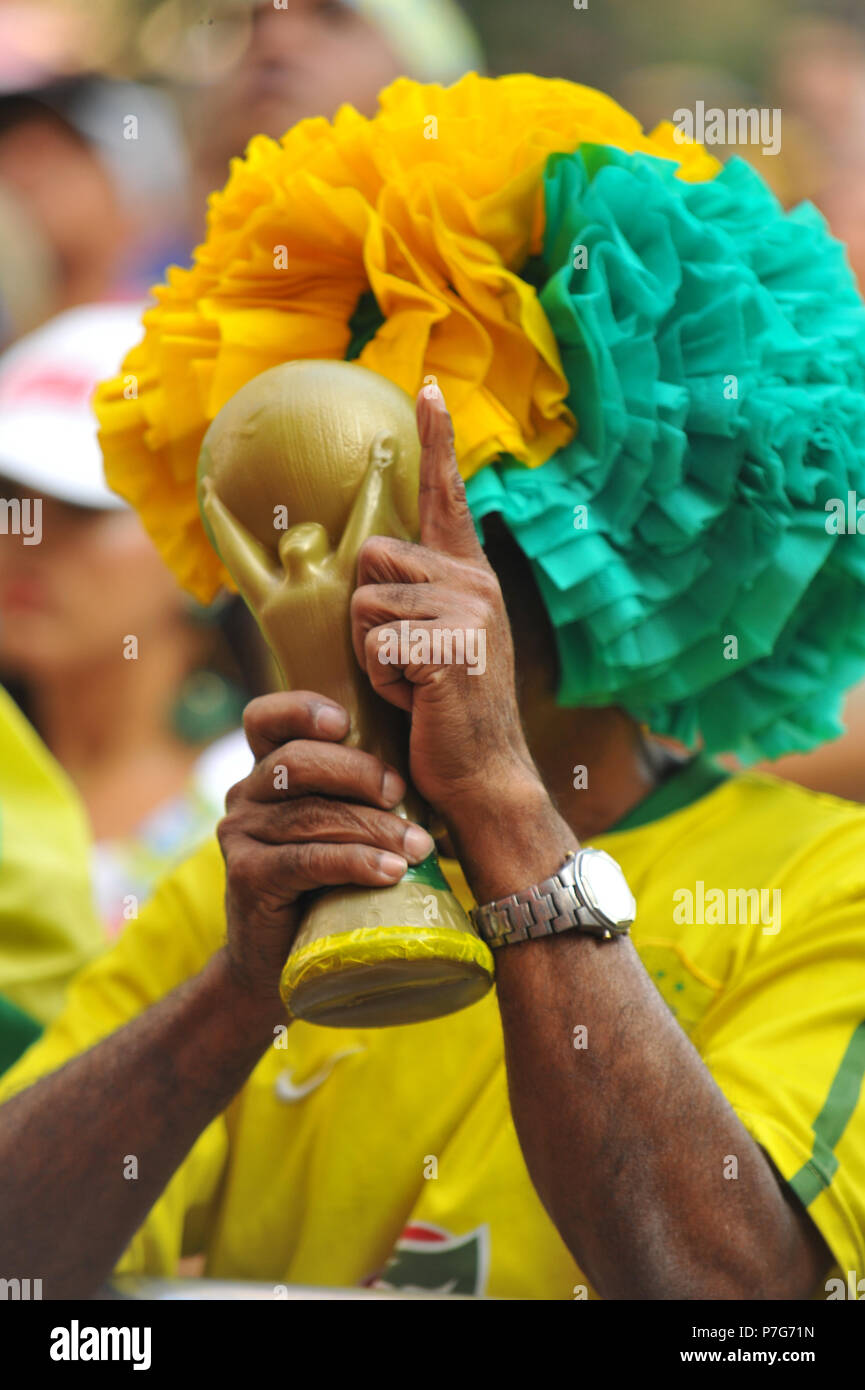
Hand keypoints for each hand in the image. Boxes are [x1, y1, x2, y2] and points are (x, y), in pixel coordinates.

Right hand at [217, 690, 435, 1002]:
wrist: (281, 962)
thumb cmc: (326, 884)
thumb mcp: (342, 825)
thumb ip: (363, 792)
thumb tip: (434, 763)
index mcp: (266, 771)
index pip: (266, 718)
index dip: (302, 710)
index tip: (344, 721)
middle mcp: (245, 795)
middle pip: (297, 762)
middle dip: (358, 772)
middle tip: (402, 793)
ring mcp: (240, 835)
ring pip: (311, 815)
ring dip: (374, 828)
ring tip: (420, 848)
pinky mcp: (246, 877)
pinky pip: (306, 861)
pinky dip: (355, 863)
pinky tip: (391, 872)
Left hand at [350, 385, 541, 829]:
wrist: (487, 774)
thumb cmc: (449, 713)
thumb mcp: (437, 642)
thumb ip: (415, 596)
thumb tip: (367, 562)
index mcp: (470, 576)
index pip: (447, 494)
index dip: (437, 438)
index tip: (427, 386)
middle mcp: (473, 582)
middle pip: (372, 558)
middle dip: (369, 613)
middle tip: (408, 660)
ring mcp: (466, 611)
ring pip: (365, 603)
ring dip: (372, 651)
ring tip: (413, 682)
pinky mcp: (448, 645)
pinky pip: (373, 643)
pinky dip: (381, 678)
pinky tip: (417, 700)